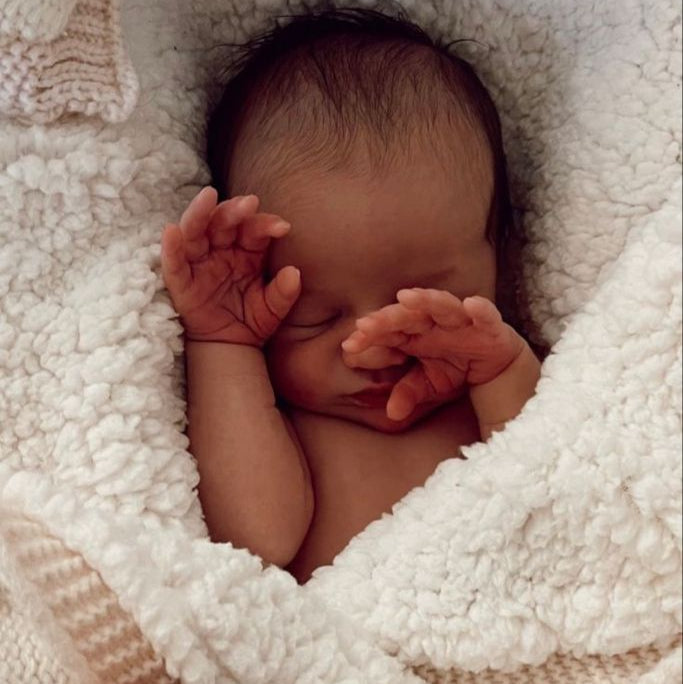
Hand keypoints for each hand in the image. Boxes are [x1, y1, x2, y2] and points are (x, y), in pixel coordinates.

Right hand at [161, 187, 299, 345]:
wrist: (231, 346)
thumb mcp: (273, 309)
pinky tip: (172, 232)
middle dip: (235, 210)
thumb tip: (294, 273)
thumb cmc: (252, 320)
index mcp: (247, 250)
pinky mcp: (181, 282)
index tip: (282, 227)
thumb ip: (284, 293)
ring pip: (195, 231)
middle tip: (249, 203)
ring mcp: (199, 263)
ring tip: (208, 196)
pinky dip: (171, 248)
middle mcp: (221, 249)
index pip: (254, 229)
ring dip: (200, 213)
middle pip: (223, 222)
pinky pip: (174, 263)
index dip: (266, 224)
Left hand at [342, 289, 524, 420]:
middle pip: (407, 315)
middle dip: (387, 319)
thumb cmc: (456, 367)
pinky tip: (471, 304)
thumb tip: (392, 412)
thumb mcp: (429, 385)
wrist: (495, 366)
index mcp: (414, 333)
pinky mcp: (489, 326)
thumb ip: (409, 393)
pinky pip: (486, 315)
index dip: (370, 337)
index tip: (350, 346)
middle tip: (365, 325)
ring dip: (426, 300)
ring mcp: (461, 321)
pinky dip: (481, 309)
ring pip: (442, 305)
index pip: (388, 332)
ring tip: (406, 298)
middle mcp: (434, 322)